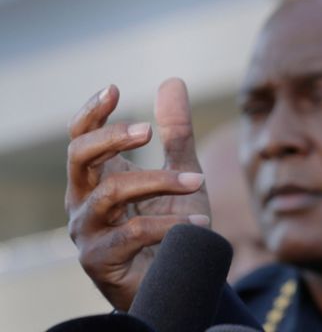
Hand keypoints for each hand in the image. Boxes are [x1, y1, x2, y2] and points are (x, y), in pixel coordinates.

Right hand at [65, 79, 212, 309]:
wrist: (176, 281)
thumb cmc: (171, 227)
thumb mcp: (182, 173)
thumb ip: (177, 133)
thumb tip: (171, 81)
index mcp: (98, 178)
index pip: (80, 138)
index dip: (91, 112)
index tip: (114, 89)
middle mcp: (83, 202)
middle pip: (79, 158)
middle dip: (111, 138)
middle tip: (147, 131)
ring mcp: (87, 232)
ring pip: (111, 193)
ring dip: (159, 182)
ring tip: (198, 180)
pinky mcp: (100, 260)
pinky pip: (132, 233)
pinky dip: (170, 223)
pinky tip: (199, 221)